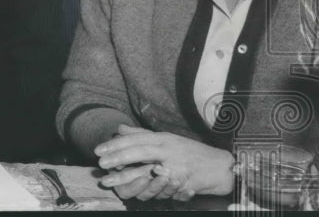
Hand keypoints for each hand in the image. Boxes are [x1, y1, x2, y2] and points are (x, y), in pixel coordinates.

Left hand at [95, 124, 233, 197]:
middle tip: (100, 162)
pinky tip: (138, 189)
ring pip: (147, 169)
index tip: (98, 150)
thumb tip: (120, 129)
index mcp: (162, 138)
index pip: (134, 139)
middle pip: (138, 150)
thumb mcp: (166, 139)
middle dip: (117, 156)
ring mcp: (177, 163)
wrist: (220, 166)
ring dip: (127, 175)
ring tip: (109, 179)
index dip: (115, 144)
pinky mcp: (185, 178)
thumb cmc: (192, 152)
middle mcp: (168, 148)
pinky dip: (150, 187)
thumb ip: (142, 135)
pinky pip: (164, 184)